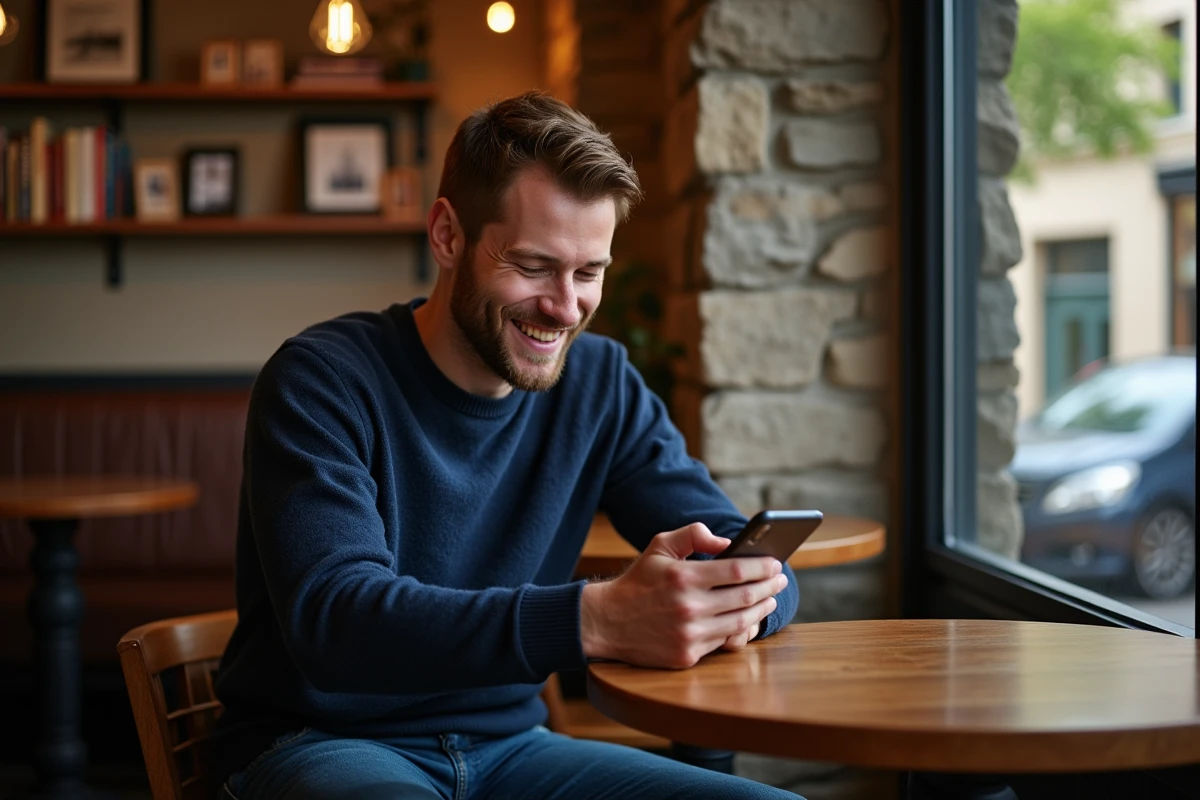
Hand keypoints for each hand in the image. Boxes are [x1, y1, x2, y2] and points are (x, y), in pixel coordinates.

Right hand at [580, 522, 787, 668]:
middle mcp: (688, 607)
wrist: (608, 622)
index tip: (775, 563)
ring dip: (760, 610)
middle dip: (768, 587)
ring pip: (739, 622)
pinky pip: (723, 642)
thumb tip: (727, 543)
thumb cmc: (639, 581)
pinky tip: (747, 620)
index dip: (762, 567)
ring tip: (769, 600)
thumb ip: (693, 534)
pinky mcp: (686, 656)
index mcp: (683, 577)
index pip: (737, 571)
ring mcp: (689, 635)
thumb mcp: (659, 546)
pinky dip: (739, 630)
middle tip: (780, 580)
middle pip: (745, 597)